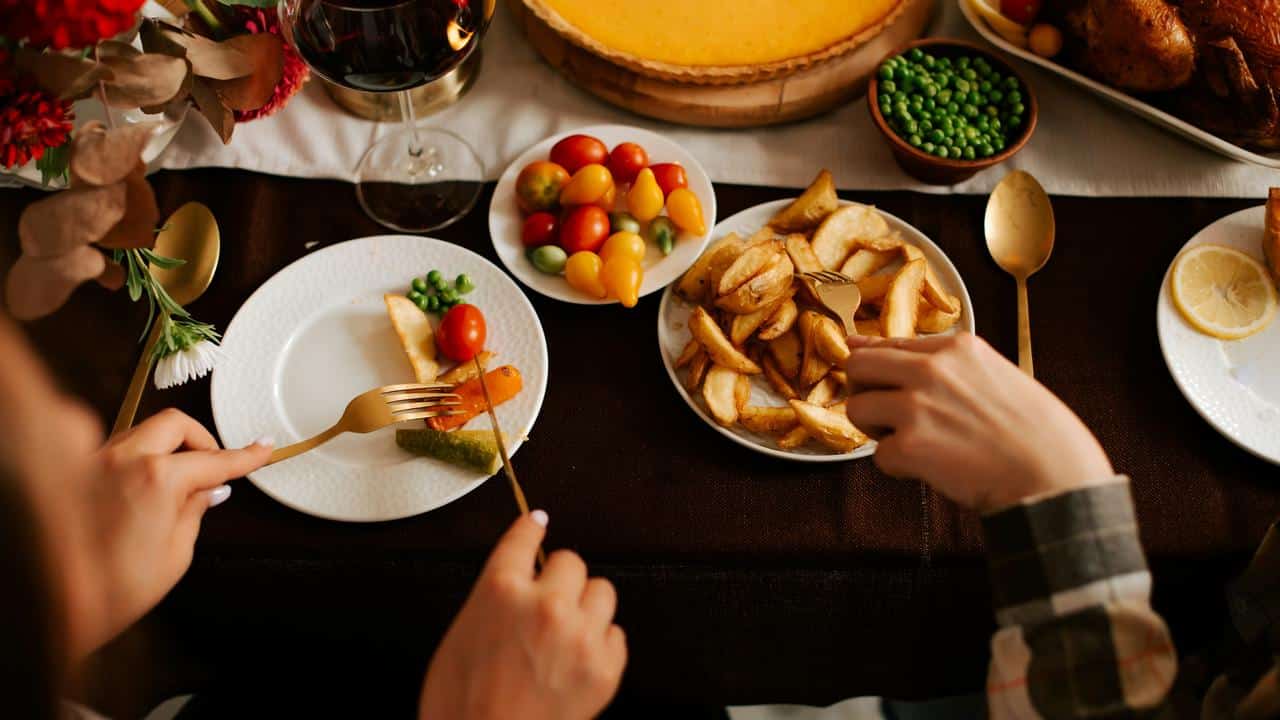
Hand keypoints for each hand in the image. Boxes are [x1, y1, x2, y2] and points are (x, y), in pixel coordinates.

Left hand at [61, 410, 270, 658]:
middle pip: (174, 424)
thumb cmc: (113, 589)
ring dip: (166, 447)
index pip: (214, 459)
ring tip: (177, 480)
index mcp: (156, 478)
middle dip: (200, 439)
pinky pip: (115, 451)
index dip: (245, 456)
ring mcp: (93, 463)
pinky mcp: (73, 475)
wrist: (58, 606)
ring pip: (141, 431)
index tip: (261, 448)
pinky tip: (143, 485)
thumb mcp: (175, 554)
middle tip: (214, 464)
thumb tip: (208, 490)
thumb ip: (194, 511)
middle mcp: (121, 459)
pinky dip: (137, 459)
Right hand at [419, 512, 626, 719]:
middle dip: (559, 579)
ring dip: (585, 606)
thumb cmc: (460, 706)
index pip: (525, 537)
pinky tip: (578, 660)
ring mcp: (580, 636)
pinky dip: (600, 643)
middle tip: (547, 602)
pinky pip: (617, 633)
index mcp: (500, 591)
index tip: (537, 525)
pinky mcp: (605, 668)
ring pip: (602, 590)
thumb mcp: (459, 637)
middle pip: (571, 561)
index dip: (532, 530)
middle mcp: (545, 605)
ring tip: (567, 631)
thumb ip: (492, 598)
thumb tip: (514, 574)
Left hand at [844, 333, 1112, 511]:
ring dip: (877, 431)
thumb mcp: (1000, 377)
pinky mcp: (910, 446)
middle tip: (886, 416)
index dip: (874, 363)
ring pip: (857, 408)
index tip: (865, 372)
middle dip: (864, 392)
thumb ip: (955, 370)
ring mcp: (917, 405)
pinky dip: (898, 468)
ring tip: (913, 444)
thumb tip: (911, 369)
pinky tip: (931, 470)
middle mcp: (932, 369)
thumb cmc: (1041, 437)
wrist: (1055, 479)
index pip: (890, 343)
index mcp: (958, 348)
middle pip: (858, 366)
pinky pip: (878, 455)